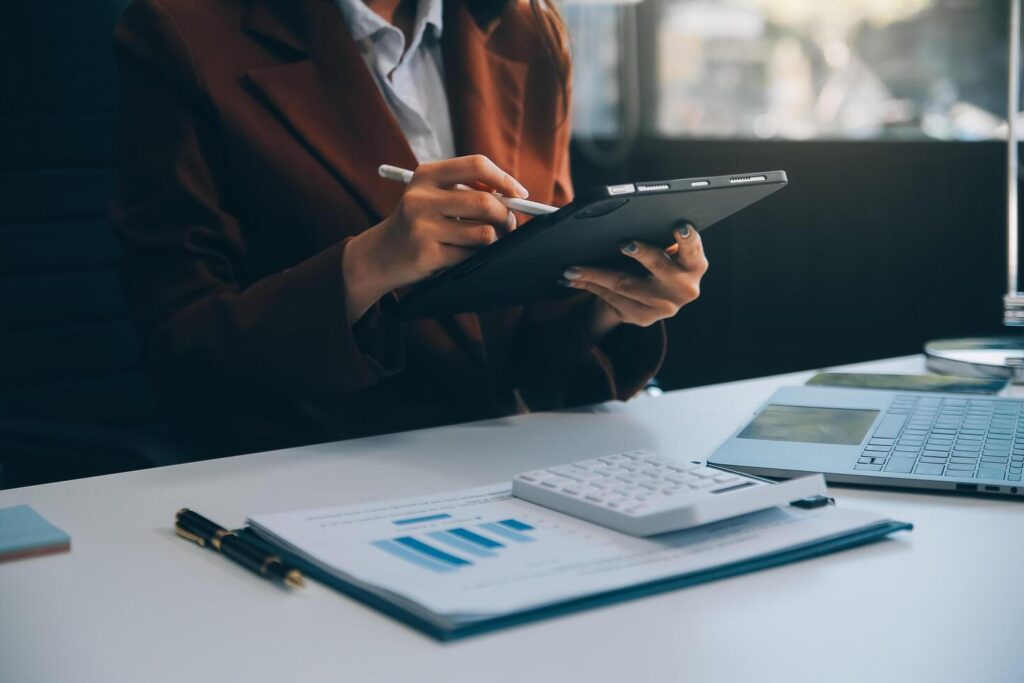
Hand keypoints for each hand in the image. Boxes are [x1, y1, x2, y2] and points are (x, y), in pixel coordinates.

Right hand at [342, 155, 528, 322]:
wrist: (379, 255)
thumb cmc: (417, 223)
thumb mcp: (431, 195)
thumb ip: (467, 189)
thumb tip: (514, 195)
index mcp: (426, 175)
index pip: (477, 165)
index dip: (505, 179)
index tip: (520, 194)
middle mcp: (421, 198)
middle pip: (486, 203)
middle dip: (506, 217)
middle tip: (508, 225)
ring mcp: (423, 227)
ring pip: (484, 233)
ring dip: (493, 240)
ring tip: (484, 242)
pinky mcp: (427, 254)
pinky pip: (471, 256)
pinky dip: (477, 257)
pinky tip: (465, 256)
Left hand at [561, 224, 708, 338]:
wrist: (652, 300)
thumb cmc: (656, 262)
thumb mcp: (666, 251)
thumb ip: (658, 237)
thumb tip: (629, 218)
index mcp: (695, 264)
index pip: (693, 248)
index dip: (687, 238)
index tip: (679, 227)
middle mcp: (684, 288)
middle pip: (658, 265)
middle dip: (642, 253)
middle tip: (624, 244)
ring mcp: (665, 307)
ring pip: (625, 284)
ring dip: (595, 274)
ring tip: (573, 267)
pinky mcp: (644, 318)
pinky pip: (613, 299)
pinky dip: (591, 286)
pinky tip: (575, 279)